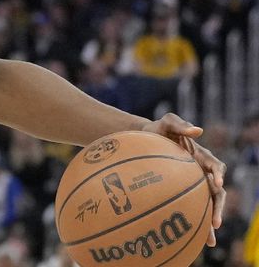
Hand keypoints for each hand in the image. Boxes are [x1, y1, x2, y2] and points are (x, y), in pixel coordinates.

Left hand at [141, 113, 226, 247]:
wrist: (143, 139)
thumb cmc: (157, 130)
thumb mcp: (166, 122)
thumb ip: (180, 124)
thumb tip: (198, 130)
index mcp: (201, 156)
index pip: (215, 166)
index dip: (218, 174)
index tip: (218, 182)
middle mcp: (201, 172)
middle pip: (216, 192)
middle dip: (218, 207)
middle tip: (215, 222)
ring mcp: (192, 183)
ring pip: (206, 204)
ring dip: (209, 220)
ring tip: (209, 240)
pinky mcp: (181, 191)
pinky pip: (190, 207)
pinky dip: (193, 222)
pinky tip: (190, 238)